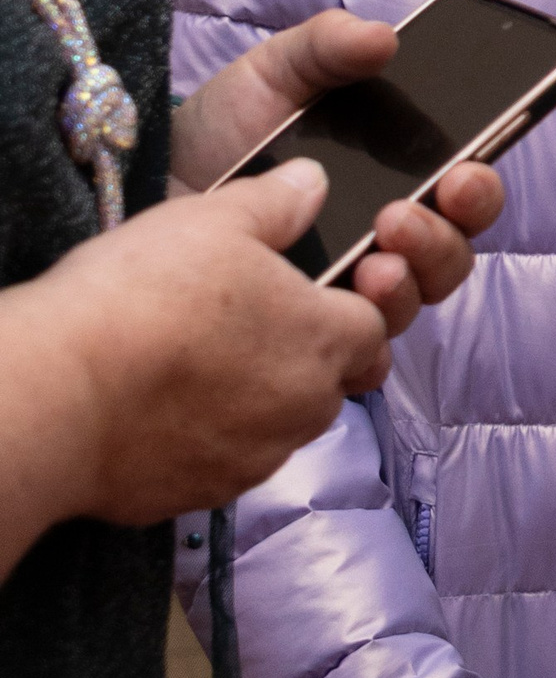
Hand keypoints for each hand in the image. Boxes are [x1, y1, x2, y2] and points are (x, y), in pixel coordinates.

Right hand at [0, 161, 401, 578]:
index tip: (307, 292)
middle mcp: (306, 408)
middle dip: (305, 356)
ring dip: (256, 398)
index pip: (373, 324)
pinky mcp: (205, 494)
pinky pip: (224, 460)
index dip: (348, 304)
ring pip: (279, 425)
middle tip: (246, 323)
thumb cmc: (142, 298)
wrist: (59, 395)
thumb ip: (276, 203)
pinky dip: (207, 437)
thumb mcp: (213, 220)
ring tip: (196, 360)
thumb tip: (312, 184)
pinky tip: (162, 405)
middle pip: (332, 380)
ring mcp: (256, 458)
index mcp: (325, 339)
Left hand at [171, 8, 504, 337]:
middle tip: (401, 218)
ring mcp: (350, 290)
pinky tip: (340, 315)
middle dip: (442, 239)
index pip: (465, 193)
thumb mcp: (274, 73)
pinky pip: (361, 358)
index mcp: (397, 177)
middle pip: (452, 255)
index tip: (464, 172)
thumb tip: (385, 38)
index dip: (479, 188)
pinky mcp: (311, 337)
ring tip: (372, 264)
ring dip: (408, 284)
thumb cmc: (219, 131)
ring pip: (415, 304)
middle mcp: (386, 240)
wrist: (147, 189)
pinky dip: (363, 343)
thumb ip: (328, 47)